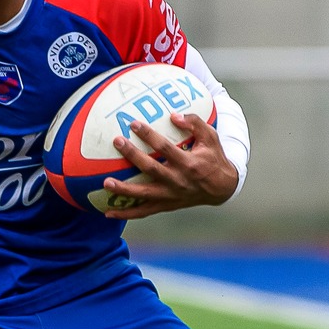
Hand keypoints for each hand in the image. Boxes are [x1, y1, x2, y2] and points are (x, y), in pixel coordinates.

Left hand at [101, 112, 238, 219]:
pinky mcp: (166, 206)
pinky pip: (143, 212)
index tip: (133, 123)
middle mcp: (178, 181)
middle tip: (117, 141)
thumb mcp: (211, 137)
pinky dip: (126, 214)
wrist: (222, 188)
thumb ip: (195, 123)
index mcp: (189, 164)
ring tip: (106, 182)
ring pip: (144, 194)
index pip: (166, 148)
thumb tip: (173, 115)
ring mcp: (170, 196)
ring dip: (124, 190)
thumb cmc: (213, 158)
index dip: (149, 135)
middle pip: (151, 169)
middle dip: (133, 155)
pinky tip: (108, 212)